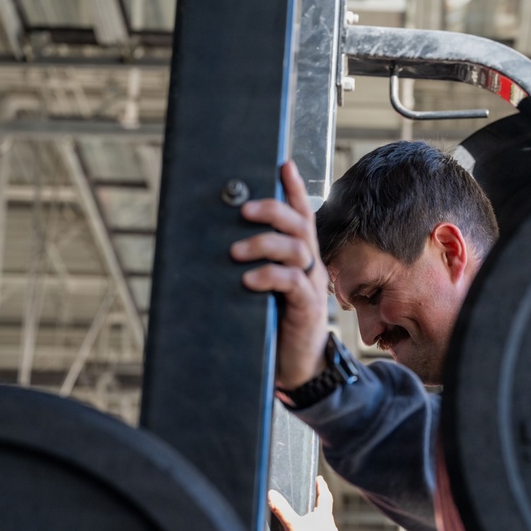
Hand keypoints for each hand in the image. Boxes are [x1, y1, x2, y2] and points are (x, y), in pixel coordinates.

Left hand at [231, 161, 327, 388]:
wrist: (295, 366)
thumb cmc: (275, 323)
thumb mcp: (263, 288)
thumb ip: (253, 266)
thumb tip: (219, 244)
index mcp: (300, 256)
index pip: (301, 214)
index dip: (294, 188)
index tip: (283, 164)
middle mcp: (310, 264)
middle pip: (300, 224)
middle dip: (273, 210)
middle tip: (244, 210)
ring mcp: (311, 284)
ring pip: (296, 248)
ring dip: (264, 244)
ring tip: (236, 252)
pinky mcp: (307, 307)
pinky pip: (293, 281)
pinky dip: (269, 276)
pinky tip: (248, 280)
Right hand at [268, 475, 339, 530]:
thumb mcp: (293, 526)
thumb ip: (282, 511)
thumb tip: (272, 495)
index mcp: (323, 515)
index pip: (325, 496)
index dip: (322, 486)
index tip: (319, 479)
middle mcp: (329, 524)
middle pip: (325, 509)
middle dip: (319, 503)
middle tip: (313, 498)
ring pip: (324, 523)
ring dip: (317, 519)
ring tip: (308, 519)